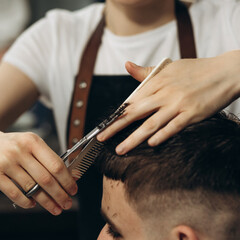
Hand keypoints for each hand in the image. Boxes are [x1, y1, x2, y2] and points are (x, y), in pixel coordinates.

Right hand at [0, 125, 77, 214]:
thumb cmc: (7, 144)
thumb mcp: (26, 143)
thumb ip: (45, 157)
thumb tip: (68, 175)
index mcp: (32, 141)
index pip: (56, 164)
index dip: (67, 180)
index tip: (73, 190)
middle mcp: (20, 150)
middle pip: (46, 178)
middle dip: (60, 194)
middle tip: (66, 204)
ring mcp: (5, 161)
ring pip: (31, 188)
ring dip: (46, 201)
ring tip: (54, 208)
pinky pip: (14, 193)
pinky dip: (26, 202)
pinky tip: (32, 204)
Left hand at [97, 51, 239, 153]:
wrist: (226, 72)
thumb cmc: (195, 70)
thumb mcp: (169, 68)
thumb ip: (146, 72)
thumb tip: (127, 65)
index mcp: (157, 82)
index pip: (131, 101)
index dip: (116, 114)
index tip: (105, 124)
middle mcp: (165, 93)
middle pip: (135, 112)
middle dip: (116, 127)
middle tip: (101, 138)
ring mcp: (178, 104)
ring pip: (151, 123)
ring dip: (134, 138)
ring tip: (120, 149)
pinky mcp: (193, 114)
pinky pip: (174, 127)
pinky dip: (162, 135)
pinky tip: (151, 144)